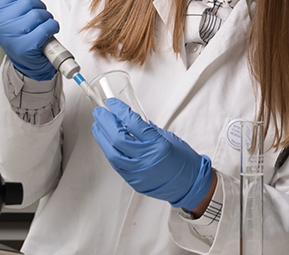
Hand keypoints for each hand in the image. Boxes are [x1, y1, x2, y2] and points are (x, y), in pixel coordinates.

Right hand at [0, 0, 59, 80]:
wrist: (28, 63)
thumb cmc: (20, 37)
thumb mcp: (8, 15)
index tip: (27, 9)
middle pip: (29, 2)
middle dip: (40, 9)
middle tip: (37, 20)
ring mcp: (11, 36)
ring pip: (39, 14)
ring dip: (47, 20)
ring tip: (41, 28)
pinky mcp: (25, 47)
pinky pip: (46, 28)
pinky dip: (52, 29)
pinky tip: (47, 34)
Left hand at [92, 99, 214, 208]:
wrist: (190, 185)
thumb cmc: (184, 162)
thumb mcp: (169, 139)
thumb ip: (149, 131)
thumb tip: (131, 121)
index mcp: (158, 145)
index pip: (134, 123)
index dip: (120, 111)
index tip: (112, 103)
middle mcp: (146, 159)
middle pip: (118, 138)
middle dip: (105, 123)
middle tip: (99, 112)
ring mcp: (138, 172)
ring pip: (112, 153)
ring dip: (102, 138)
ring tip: (97, 126)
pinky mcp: (133, 181)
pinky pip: (116, 164)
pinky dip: (109, 151)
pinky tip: (106, 143)